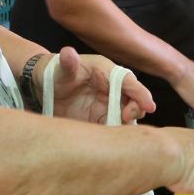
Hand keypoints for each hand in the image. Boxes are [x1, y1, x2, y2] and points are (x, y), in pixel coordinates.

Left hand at [39, 47, 153, 123]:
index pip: (129, 82)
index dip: (141, 94)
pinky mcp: (100, 119)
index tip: (149, 106)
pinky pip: (113, 128)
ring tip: (119, 132)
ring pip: (127, 117)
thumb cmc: (56, 71)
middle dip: (136, 110)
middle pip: (135, 100)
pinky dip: (116, 134)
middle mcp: (112, 89)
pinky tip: (112, 141)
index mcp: (107, 72)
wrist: (44, 87)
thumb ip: (67, 62)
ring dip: (127, 125)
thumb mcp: (61, 67)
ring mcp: (107, 105)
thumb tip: (68, 53)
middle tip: (126, 119)